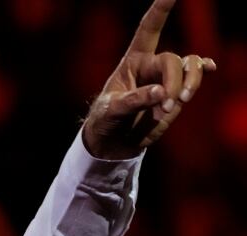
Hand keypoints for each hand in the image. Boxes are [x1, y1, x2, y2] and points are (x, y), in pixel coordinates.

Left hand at [82, 0, 215, 159]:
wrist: (114, 141)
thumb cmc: (106, 120)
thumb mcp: (112, 110)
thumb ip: (135, 101)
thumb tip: (161, 93)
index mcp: (132, 60)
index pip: (148, 29)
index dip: (161, 9)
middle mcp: (152, 64)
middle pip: (173, 60)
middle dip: (174, 83)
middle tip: (165, 107)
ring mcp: (167, 78)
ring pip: (191, 67)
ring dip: (190, 84)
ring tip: (175, 106)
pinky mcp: (177, 93)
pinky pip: (196, 76)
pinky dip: (204, 71)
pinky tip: (210, 68)